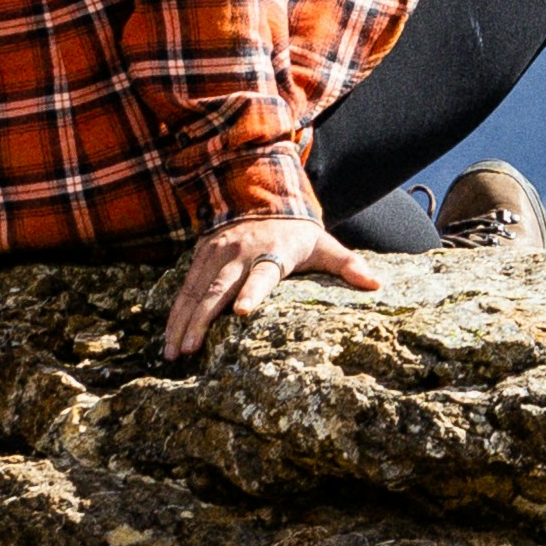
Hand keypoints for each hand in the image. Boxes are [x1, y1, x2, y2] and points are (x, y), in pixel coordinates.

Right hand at [161, 202, 388, 365]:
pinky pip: (184, 287)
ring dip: (182, 322)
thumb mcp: (322, 244)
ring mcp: (216, 254)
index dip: (253, 292)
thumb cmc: (296, 231)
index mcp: (273, 252)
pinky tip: (169, 337)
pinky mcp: (200, 255)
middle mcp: (240, 253)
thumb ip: (347, 265)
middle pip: (218, 288)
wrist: (260, 193)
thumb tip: (376, 285)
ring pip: (195, 291)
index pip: (263, 274)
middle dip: (202, 320)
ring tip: (173, 353)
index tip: (242, 313)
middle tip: (190, 350)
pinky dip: (175, 313)